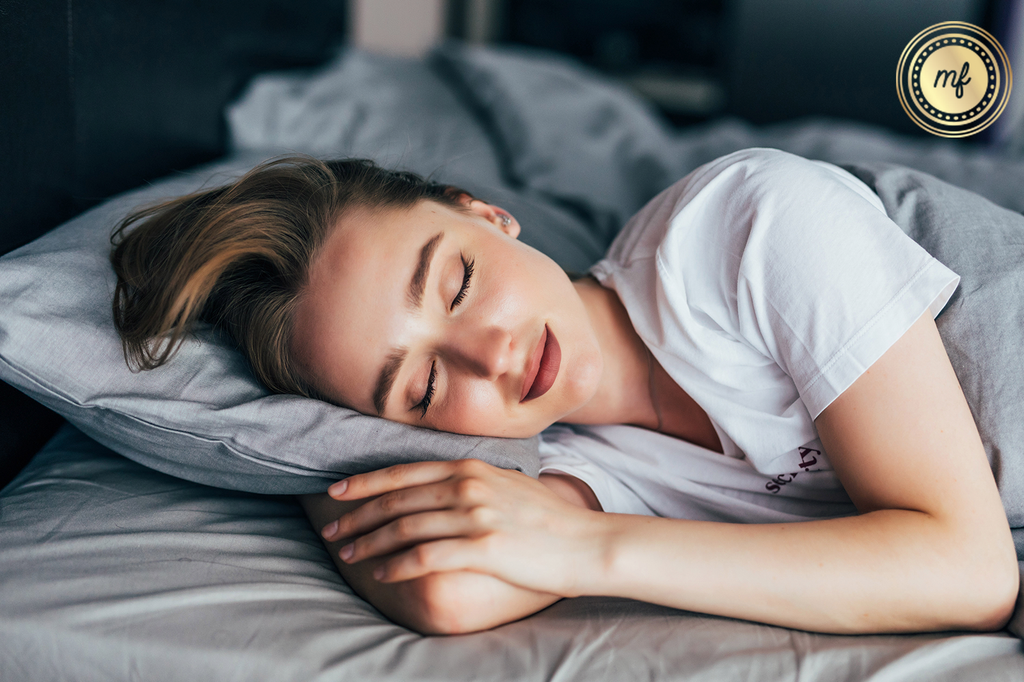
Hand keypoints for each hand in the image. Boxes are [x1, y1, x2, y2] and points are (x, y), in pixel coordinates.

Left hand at [319, 459, 605, 596]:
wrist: (586, 541)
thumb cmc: (548, 518)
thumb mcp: (507, 483)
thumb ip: (472, 480)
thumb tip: (441, 485)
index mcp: (470, 467)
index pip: (403, 472)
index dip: (365, 482)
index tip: (336, 492)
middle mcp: (467, 485)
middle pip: (396, 500)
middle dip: (357, 516)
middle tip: (331, 531)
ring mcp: (474, 515)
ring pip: (404, 527)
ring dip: (369, 542)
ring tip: (349, 555)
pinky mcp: (483, 546)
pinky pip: (426, 556)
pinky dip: (397, 565)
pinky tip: (382, 574)